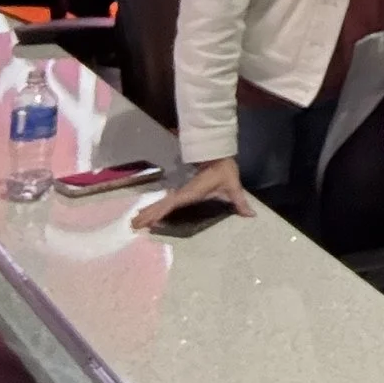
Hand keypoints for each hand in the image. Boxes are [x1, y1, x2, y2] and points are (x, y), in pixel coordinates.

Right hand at [133, 157, 250, 229]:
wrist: (219, 157)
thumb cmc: (225, 171)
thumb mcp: (233, 186)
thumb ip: (240, 201)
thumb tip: (251, 215)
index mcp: (191, 192)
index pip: (173, 203)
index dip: (160, 211)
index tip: (148, 221)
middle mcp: (183, 193)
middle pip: (162, 204)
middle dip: (148, 214)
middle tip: (132, 225)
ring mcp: (181, 192)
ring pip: (162, 203)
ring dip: (149, 211)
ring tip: (135, 221)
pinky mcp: (182, 192)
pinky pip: (166, 201)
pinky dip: (156, 208)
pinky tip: (149, 213)